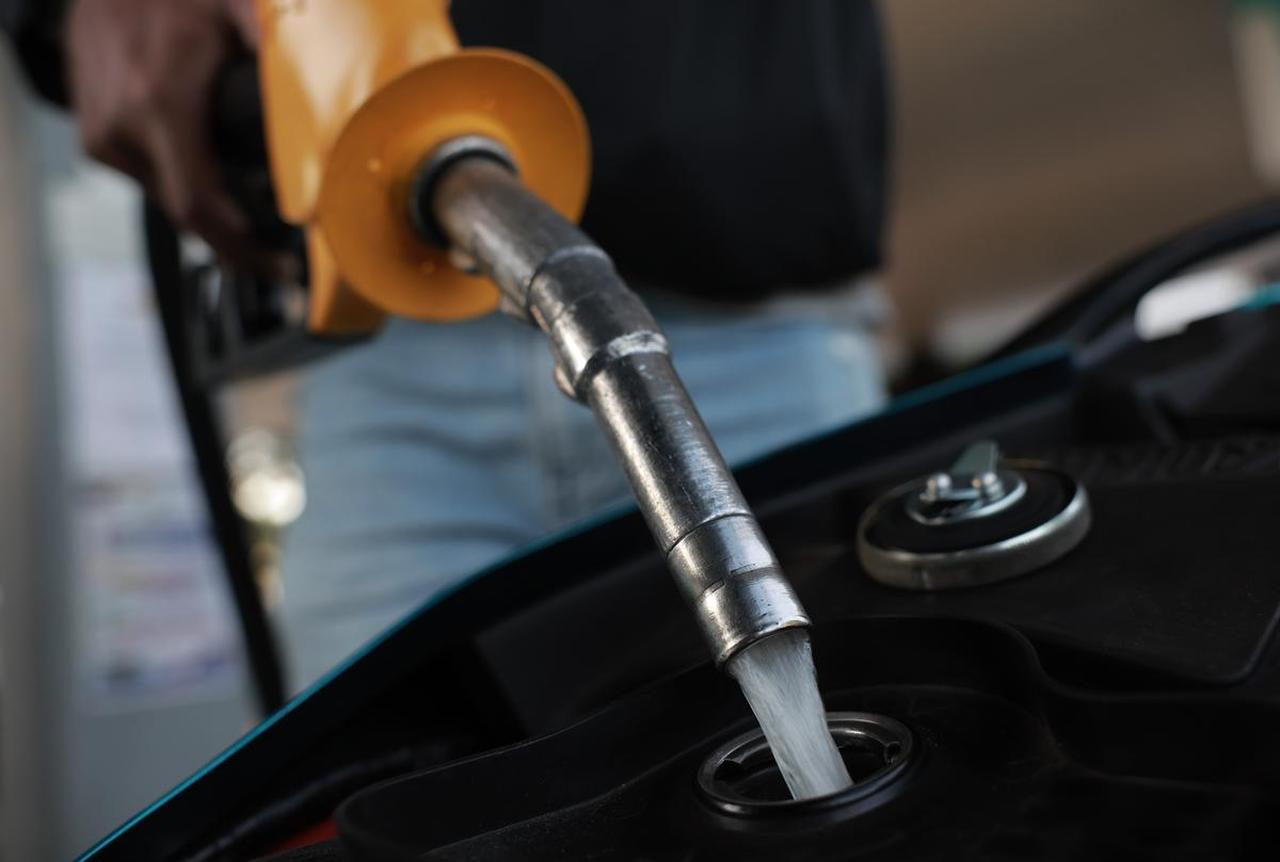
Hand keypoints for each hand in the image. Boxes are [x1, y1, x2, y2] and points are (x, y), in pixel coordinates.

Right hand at [65, 0, 266, 270]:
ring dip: (210, 205)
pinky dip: (184, 178)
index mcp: (158, 107)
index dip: (244, 250)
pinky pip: (147, 176)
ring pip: (168, 197)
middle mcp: (120, 130)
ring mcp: (101, 135)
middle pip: (187, 215)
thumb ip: (280, 57)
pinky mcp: (94, 136)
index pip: (200, 208)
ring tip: (251, 203)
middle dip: (236, 238)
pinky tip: (210, 163)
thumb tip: (332, 105)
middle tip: (280, 251)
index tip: (281, 269)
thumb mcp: (238, 11)